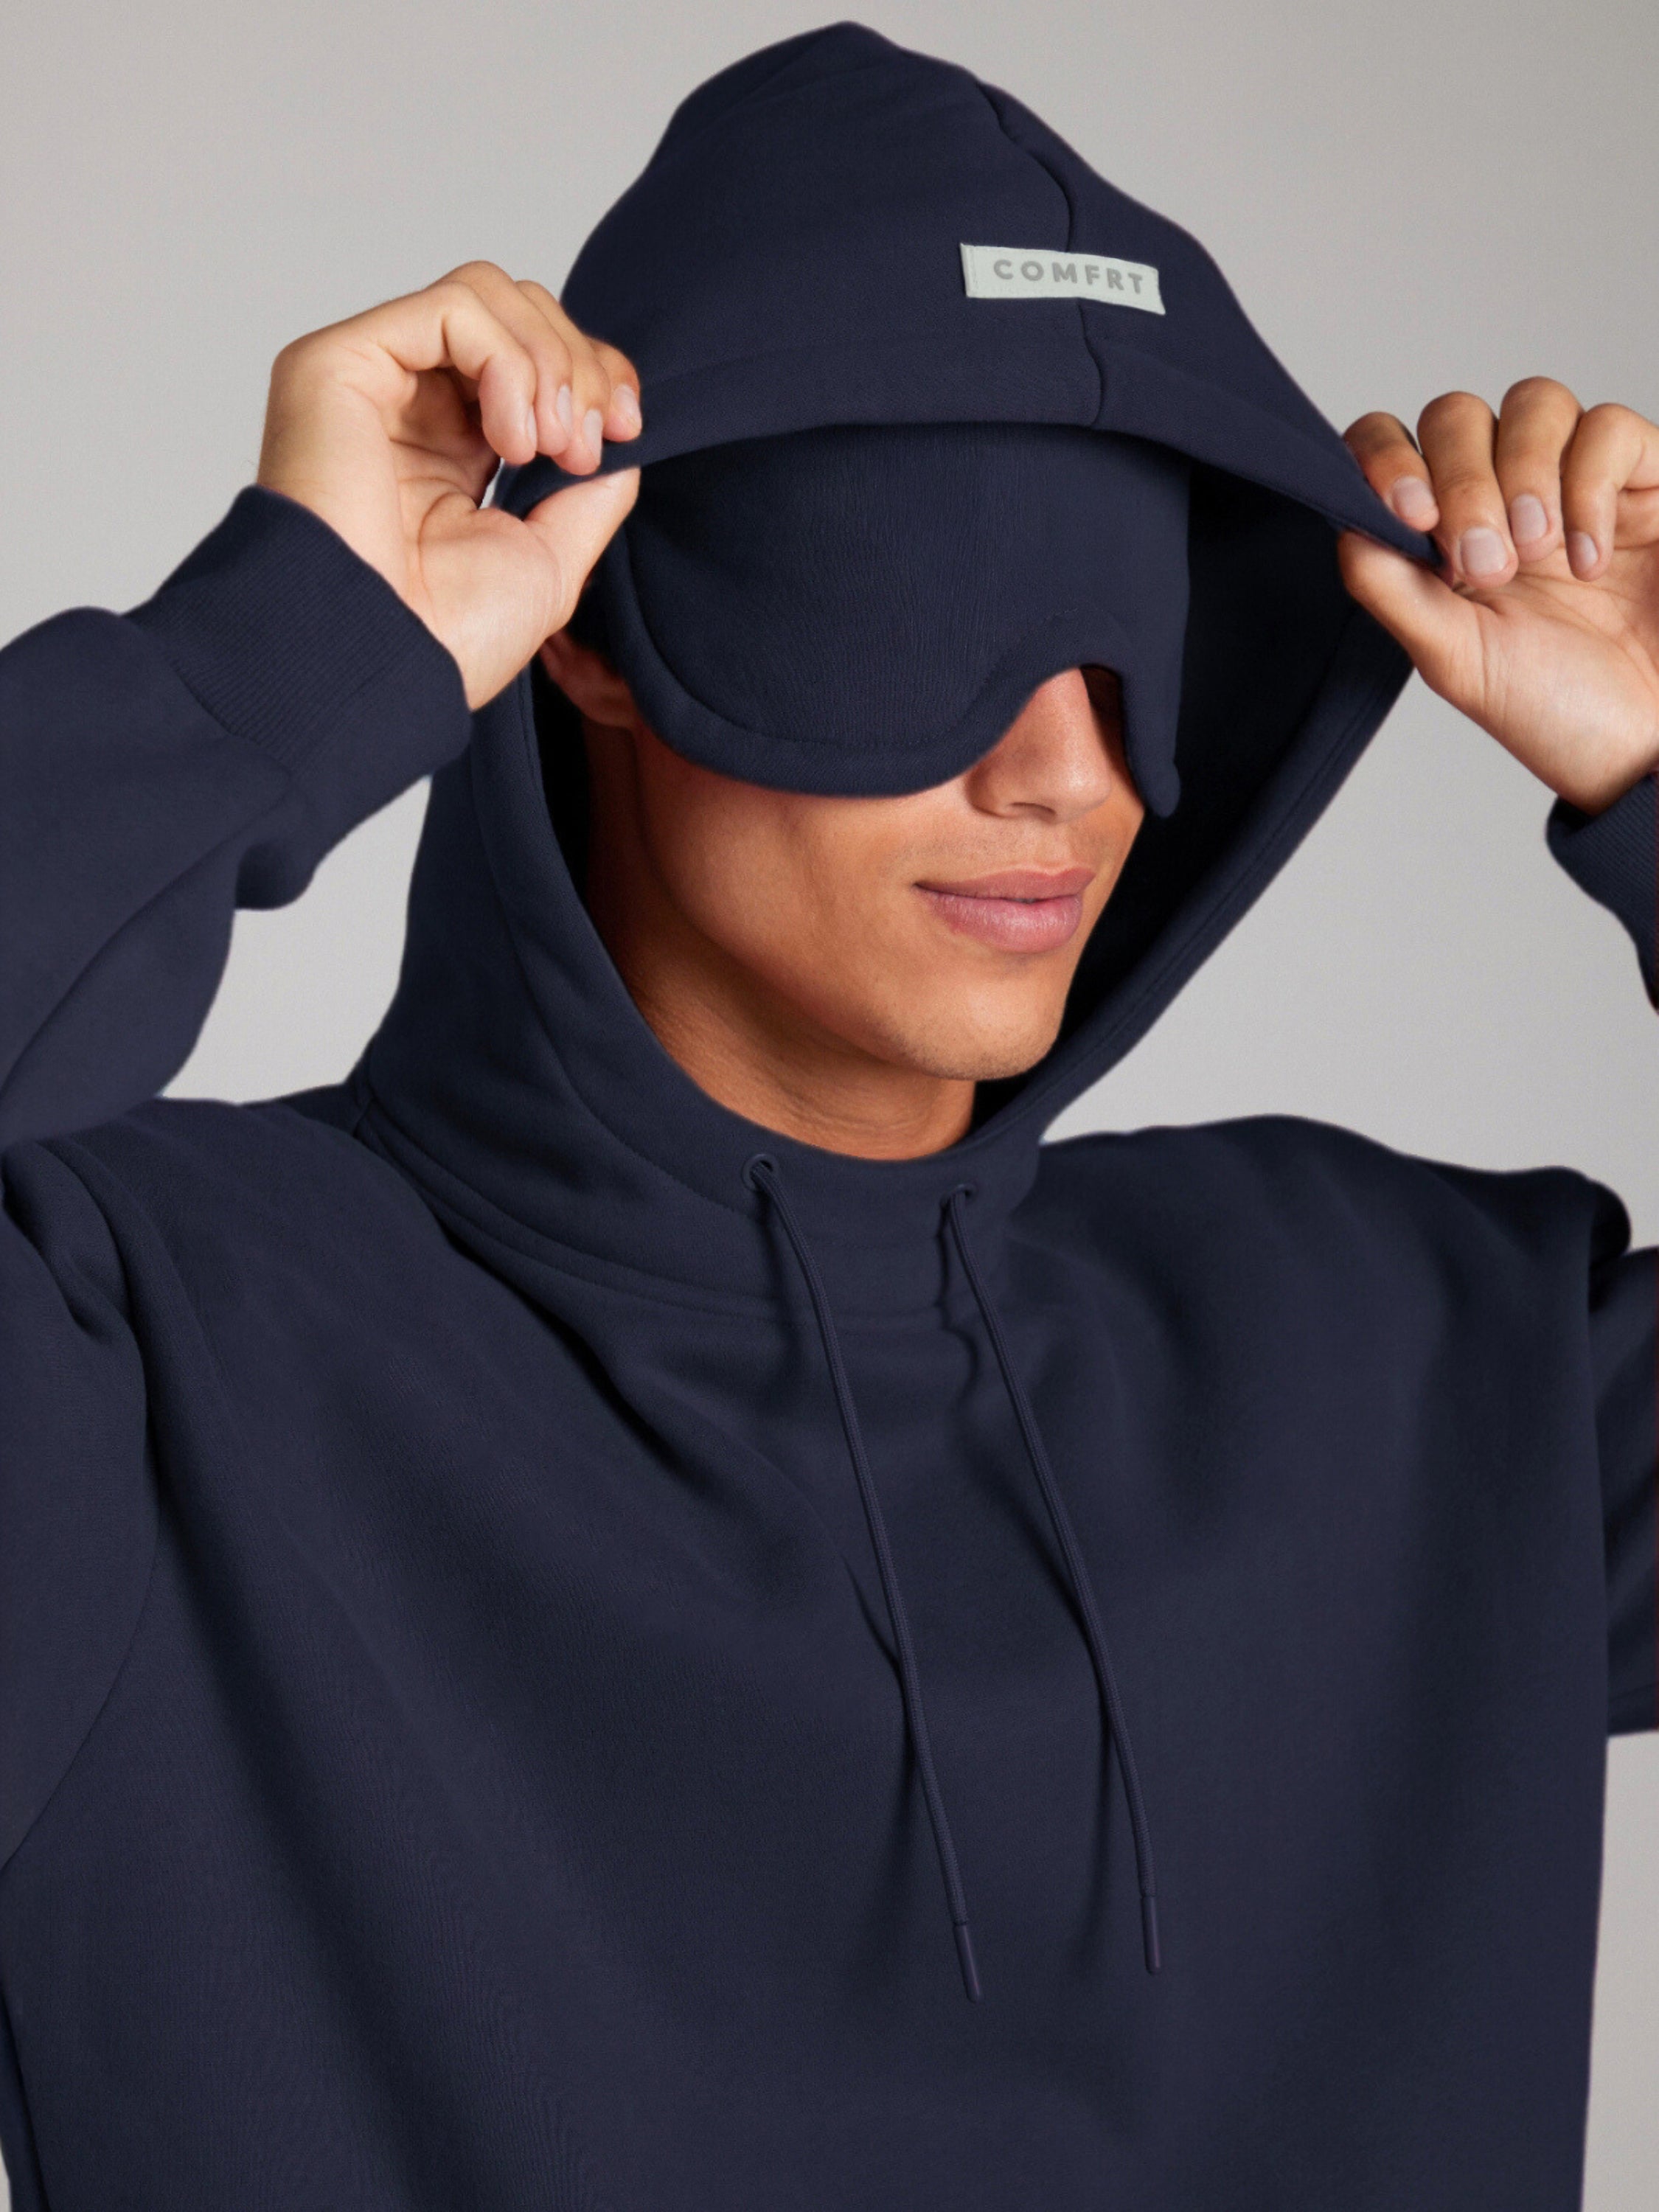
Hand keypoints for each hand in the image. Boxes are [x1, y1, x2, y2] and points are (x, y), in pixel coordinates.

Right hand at [256, 262, 641, 707]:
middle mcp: (405, 405)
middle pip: (516, 310)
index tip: (628, 427)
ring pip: (487, 294)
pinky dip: (507, 361)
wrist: (380, 666)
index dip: (592, 372)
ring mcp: (370, 378)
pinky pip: (451, 307)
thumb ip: (588, 491)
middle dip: (577, 366)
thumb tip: (623, 436)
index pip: (530, 357)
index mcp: (448, 449)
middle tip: (583, 449)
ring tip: (545, 449)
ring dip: (546, 363)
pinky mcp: (338, 361)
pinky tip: (511, 440)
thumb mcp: (550, 557)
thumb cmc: (444, 637)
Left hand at [1338, 382, 1658, 811]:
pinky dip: (1589, 488)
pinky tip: (1589, 559)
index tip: (1410, 513)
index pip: (1391, 448)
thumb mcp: (1453, 656)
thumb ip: (1390, 588)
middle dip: (1462, 479)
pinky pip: (1608, 428)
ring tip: (1538, 554)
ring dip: (1522, 474)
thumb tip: (1341, 522)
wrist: (1644, 742)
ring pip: (1531, 402)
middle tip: (1487, 563)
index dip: (1387, 458)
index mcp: (1441, 535)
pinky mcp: (1642, 477)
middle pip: (1455, 415)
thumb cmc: (1555, 708)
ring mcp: (1572, 479)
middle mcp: (1500, 495)